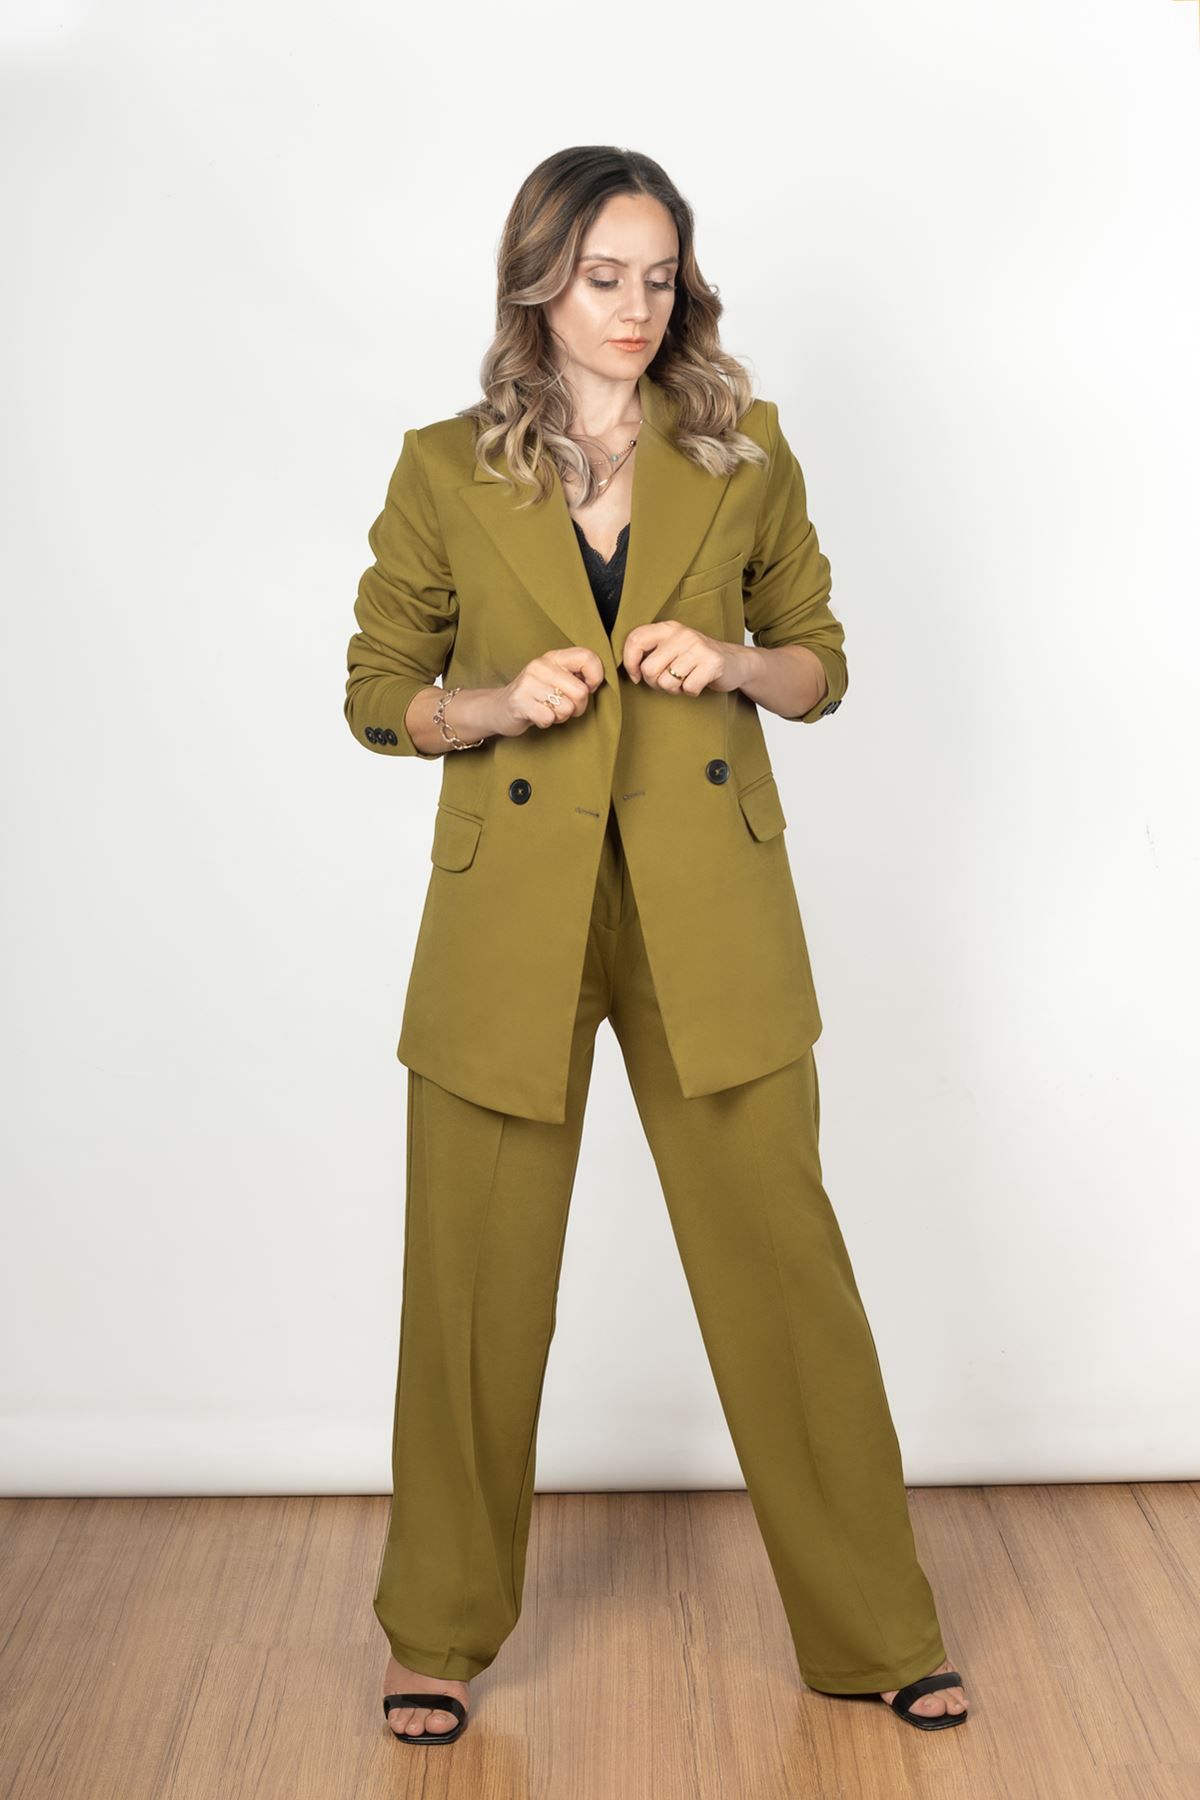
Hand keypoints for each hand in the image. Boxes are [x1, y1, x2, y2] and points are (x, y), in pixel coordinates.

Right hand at [491, 646, 605, 738]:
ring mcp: (528, 683)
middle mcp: (541, 666)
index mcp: (554, 657)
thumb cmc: (535, 696)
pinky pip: (549, 718)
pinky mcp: (520, 701)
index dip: (595, 678)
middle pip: (581, 691)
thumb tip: (596, 682)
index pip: (588, 657)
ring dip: (561, 716)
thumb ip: (576, 676)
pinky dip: (546, 722)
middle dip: (578, 707)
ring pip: (567, 708)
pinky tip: (537, 716)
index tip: (587, 688)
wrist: (499, 707)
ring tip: (548, 710)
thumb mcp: (556, 678)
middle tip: (565, 707)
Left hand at [621, 620, 750, 696]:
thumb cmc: (696, 659)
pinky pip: (688, 688)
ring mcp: (698, 648)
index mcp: (668, 628)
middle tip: (669, 680)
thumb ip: (650, 652)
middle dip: (655, 683)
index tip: (636, 676)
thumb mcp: (672, 648)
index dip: (629, 663)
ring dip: (674, 689)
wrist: (735, 662)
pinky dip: (691, 692)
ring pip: (667, 682)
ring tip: (685, 680)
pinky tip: (698, 683)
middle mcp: (682, 634)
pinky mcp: (712, 663)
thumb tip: (627, 669)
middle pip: (649, 669)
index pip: (635, 639)